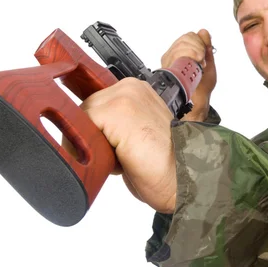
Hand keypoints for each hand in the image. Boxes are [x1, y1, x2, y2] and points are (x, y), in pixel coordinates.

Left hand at [78, 77, 176, 212]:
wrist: (186, 178)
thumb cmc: (165, 166)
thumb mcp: (136, 136)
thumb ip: (115, 126)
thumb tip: (84, 133)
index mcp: (137, 91)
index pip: (94, 105)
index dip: (96, 131)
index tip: (112, 148)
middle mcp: (131, 87)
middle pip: (85, 110)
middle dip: (93, 136)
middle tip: (122, 155)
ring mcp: (125, 96)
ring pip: (82, 119)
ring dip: (94, 143)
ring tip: (123, 156)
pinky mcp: (117, 110)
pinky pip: (81, 128)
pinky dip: (93, 149)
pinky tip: (120, 158)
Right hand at [161, 29, 216, 121]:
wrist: (197, 101)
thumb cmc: (202, 86)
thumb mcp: (208, 62)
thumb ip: (206, 46)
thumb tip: (204, 31)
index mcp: (182, 53)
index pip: (188, 36)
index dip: (199, 41)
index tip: (204, 53)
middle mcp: (173, 55)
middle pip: (184, 38)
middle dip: (198, 46)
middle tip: (203, 59)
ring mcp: (169, 61)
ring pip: (181, 44)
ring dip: (195, 51)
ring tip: (200, 63)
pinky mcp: (167, 67)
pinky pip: (176, 53)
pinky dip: (189, 55)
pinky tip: (195, 63)